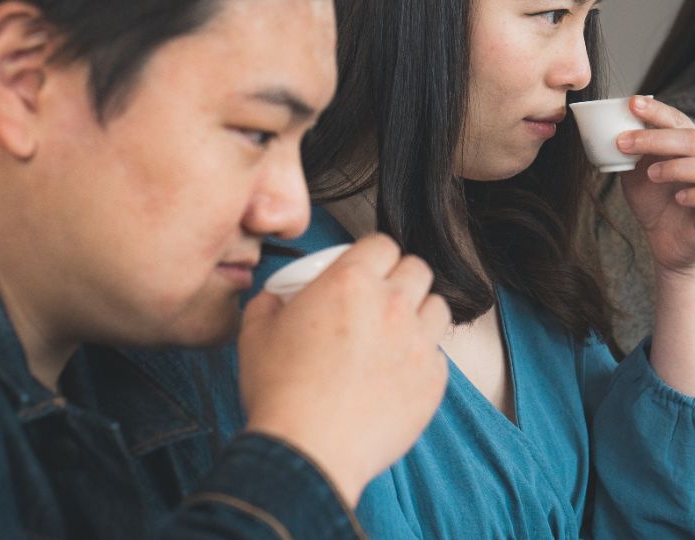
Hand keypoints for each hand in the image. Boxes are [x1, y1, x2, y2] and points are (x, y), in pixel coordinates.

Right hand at [238, 234, 449, 506]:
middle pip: (418, 269)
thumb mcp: (256, 333)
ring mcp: (418, 343)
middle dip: (400, 279)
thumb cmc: (279, 393)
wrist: (307, 452)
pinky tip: (397, 374)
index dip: (372, 255)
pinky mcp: (433, 381)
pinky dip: (422, 360)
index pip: (382, 243)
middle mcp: (392, 306)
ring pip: (437, 308)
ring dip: (419, 314)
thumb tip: (277, 298)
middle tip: (381, 300)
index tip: (365, 270)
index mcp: (350, 282)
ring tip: (395, 335)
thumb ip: (270, 302)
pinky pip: (438, 356)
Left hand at [615, 95, 694, 277]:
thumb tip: (607, 129)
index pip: (676, 119)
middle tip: (625, 143)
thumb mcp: (634, 173)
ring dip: (678, 167)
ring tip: (651, 174)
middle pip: (693, 139)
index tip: (632, 104)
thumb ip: (629, 152)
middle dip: (657, 138)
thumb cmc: (654, 200)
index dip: (656, 111)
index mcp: (688, 143)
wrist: (666, 241)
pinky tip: (679, 198)